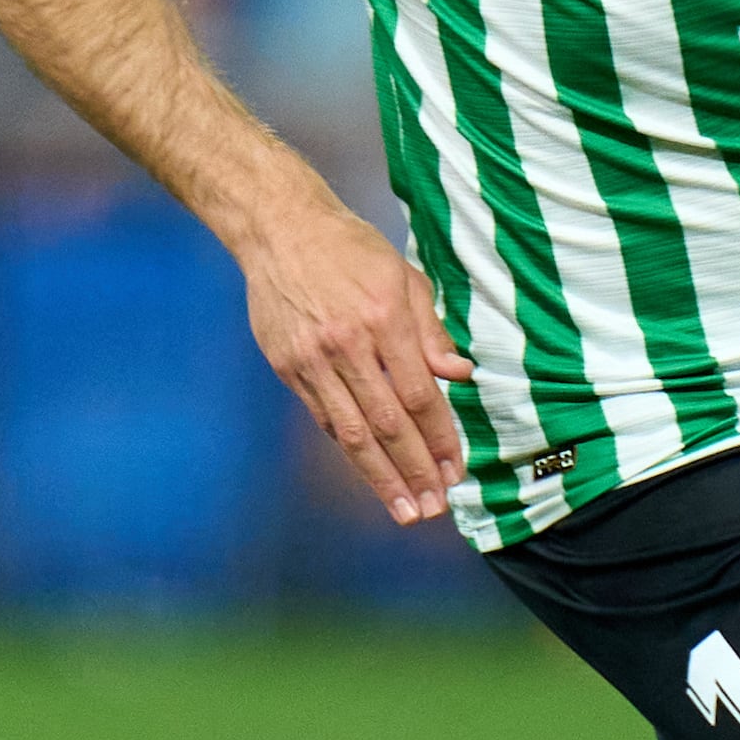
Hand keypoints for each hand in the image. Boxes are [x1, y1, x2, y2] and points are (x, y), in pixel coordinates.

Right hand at [238, 193, 471, 524]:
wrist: (279, 230)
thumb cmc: (350, 250)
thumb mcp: (403, 276)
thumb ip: (431, 330)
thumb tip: (459, 375)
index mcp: (383, 318)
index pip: (419, 394)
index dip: (440, 437)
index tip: (455, 469)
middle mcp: (347, 343)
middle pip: (387, 422)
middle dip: (415, 470)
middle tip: (435, 507)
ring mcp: (312, 359)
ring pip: (352, 432)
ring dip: (381, 477)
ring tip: (404, 509)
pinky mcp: (287, 367)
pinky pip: (324, 418)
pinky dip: (349, 448)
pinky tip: (369, 472)